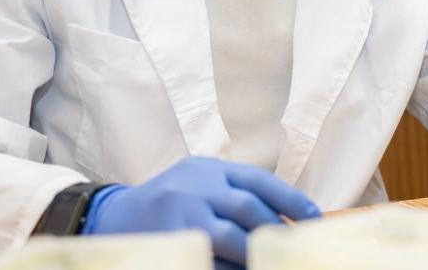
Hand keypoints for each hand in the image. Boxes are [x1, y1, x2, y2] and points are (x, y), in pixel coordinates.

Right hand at [81, 157, 320, 268]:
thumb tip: (287, 218)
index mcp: (210, 169)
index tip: (314, 218)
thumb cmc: (171, 201)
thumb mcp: (201, 181)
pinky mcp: (172, 243)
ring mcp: (181, 216)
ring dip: (256, 254)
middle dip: (275, 229)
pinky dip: (229, 268)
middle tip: (294, 247)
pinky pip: (208, 260)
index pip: (259, 180)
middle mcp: (196, 187)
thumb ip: (237, 192)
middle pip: (248, 208)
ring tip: (272, 261)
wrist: (114, 217)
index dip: (291, 199)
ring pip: (230, 237)